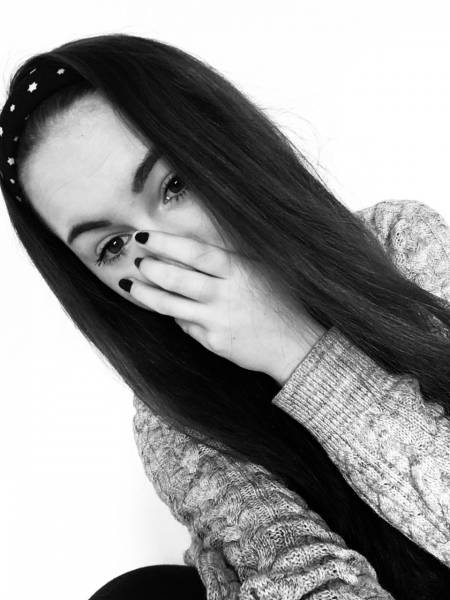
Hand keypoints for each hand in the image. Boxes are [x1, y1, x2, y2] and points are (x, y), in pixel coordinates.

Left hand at [123, 231, 326, 381]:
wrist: (294, 343)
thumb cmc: (278, 300)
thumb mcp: (259, 269)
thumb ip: (227, 257)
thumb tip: (187, 245)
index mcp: (238, 271)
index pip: (195, 252)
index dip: (165, 243)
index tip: (144, 237)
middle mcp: (226, 295)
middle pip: (177, 279)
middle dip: (151, 268)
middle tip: (136, 259)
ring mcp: (218, 321)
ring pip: (171, 306)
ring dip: (146, 294)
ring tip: (130, 285)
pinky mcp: (214, 343)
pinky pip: (186, 326)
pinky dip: (176, 315)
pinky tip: (168, 307)